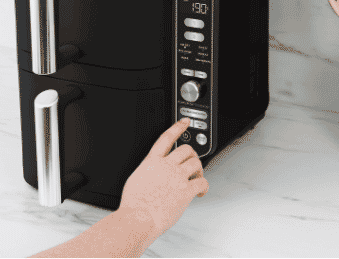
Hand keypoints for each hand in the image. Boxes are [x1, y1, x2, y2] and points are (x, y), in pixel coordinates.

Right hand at [118, 118, 208, 236]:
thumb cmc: (134, 204)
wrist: (138, 217)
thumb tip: (153, 174)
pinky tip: (200, 192)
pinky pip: (202, 182)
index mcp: (152, 161)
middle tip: (192, 163)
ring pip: (196, 163)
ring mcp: (177, 177)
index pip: (167, 138)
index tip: (184, 122)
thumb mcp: (136, 179)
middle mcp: (166, 165)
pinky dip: (204, 186)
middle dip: (192, 155)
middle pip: (186, 150)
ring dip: (199, 170)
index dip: (177, 127)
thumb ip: (148, 171)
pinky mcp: (186, 190)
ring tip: (196, 178)